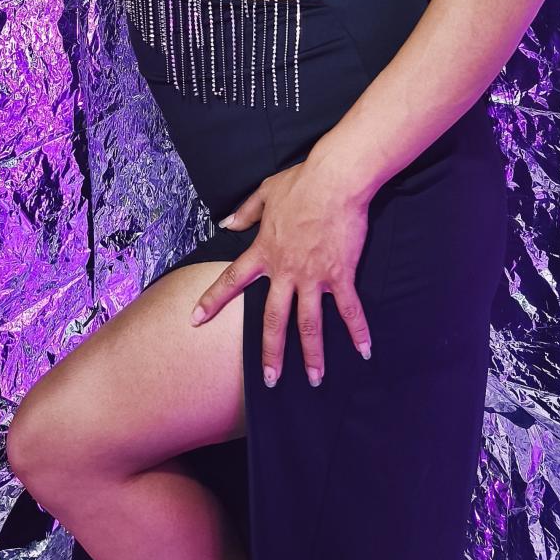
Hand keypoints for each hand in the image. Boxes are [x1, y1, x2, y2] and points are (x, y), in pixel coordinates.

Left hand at [189, 162, 373, 387]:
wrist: (334, 180)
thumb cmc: (301, 183)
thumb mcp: (265, 192)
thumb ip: (245, 211)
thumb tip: (227, 223)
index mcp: (264, 251)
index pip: (232, 279)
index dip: (212, 300)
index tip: (195, 320)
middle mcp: (285, 270)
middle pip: (274, 319)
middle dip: (271, 352)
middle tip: (270, 379)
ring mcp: (313, 276)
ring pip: (310, 323)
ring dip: (312, 355)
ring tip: (314, 379)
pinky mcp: (339, 274)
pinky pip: (349, 309)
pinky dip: (358, 331)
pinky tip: (365, 351)